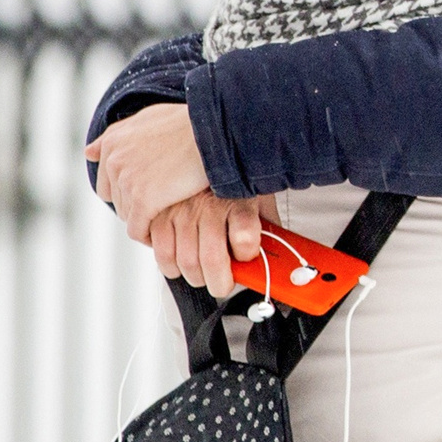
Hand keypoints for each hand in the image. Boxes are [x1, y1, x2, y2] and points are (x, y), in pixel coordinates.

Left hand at [86, 103, 211, 238]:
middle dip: (136, 205)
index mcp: (113, 140)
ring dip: (145, 220)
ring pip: (127, 215)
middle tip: (163, 209)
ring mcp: (127, 180)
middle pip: (117, 200)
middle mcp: (114, 160)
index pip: (108, 181)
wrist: (215, 131)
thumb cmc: (190, 124)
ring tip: (168, 221)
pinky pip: (137, 229)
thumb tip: (88, 151)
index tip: (151, 194)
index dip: (128, 191)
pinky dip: (148, 236)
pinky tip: (164, 236)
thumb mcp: (149, 117)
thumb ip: (119, 133)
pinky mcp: (143, 199)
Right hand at [147, 193, 281, 297]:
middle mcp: (209, 207)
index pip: (245, 237)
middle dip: (220, 282)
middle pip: (212, 259)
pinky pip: (163, 255)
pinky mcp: (160, 216)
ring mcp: (182, 212)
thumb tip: (281, 255)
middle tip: (223, 283)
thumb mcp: (259, 199)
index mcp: (239, 202)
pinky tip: (182, 264)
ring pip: (187, 262)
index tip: (247, 258)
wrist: (201, 157)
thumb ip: (268, 227)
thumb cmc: (233, 184)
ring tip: (204, 274)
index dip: (247, 254)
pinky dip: (172, 267)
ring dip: (198, 277)